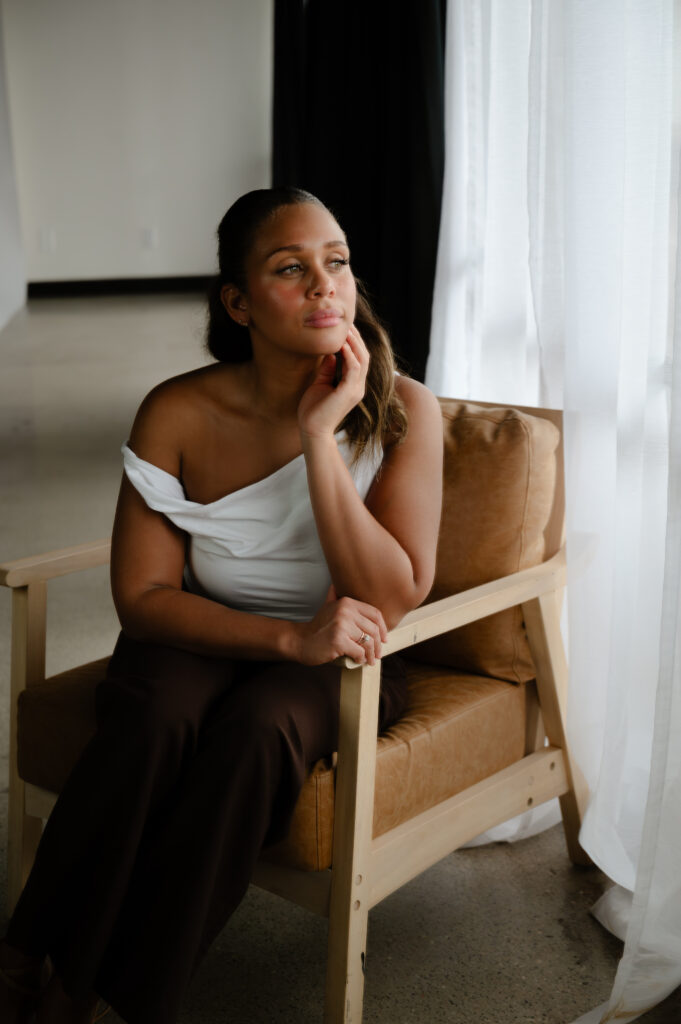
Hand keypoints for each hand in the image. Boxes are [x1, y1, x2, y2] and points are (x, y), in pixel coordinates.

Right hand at [292, 594, 386, 666]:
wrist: (301, 641)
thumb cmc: (318, 627)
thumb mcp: (327, 607)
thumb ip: (334, 596)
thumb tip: (336, 584)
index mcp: (347, 602)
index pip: (375, 614)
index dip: (383, 628)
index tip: (384, 639)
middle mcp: (345, 610)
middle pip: (373, 629)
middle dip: (377, 645)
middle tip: (377, 655)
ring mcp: (342, 624)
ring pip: (368, 642)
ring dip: (371, 654)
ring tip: (369, 660)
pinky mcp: (338, 639)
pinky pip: (359, 651)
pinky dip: (360, 658)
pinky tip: (357, 660)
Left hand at [297, 326, 368, 440]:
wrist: (312, 431)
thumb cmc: (313, 410)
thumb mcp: (320, 383)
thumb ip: (328, 369)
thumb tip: (331, 353)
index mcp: (353, 385)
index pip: (359, 359)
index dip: (354, 343)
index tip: (345, 329)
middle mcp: (358, 387)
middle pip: (364, 356)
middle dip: (356, 338)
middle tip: (347, 323)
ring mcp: (356, 390)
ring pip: (362, 359)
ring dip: (354, 343)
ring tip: (345, 329)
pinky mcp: (349, 392)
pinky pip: (354, 368)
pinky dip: (349, 355)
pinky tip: (340, 345)